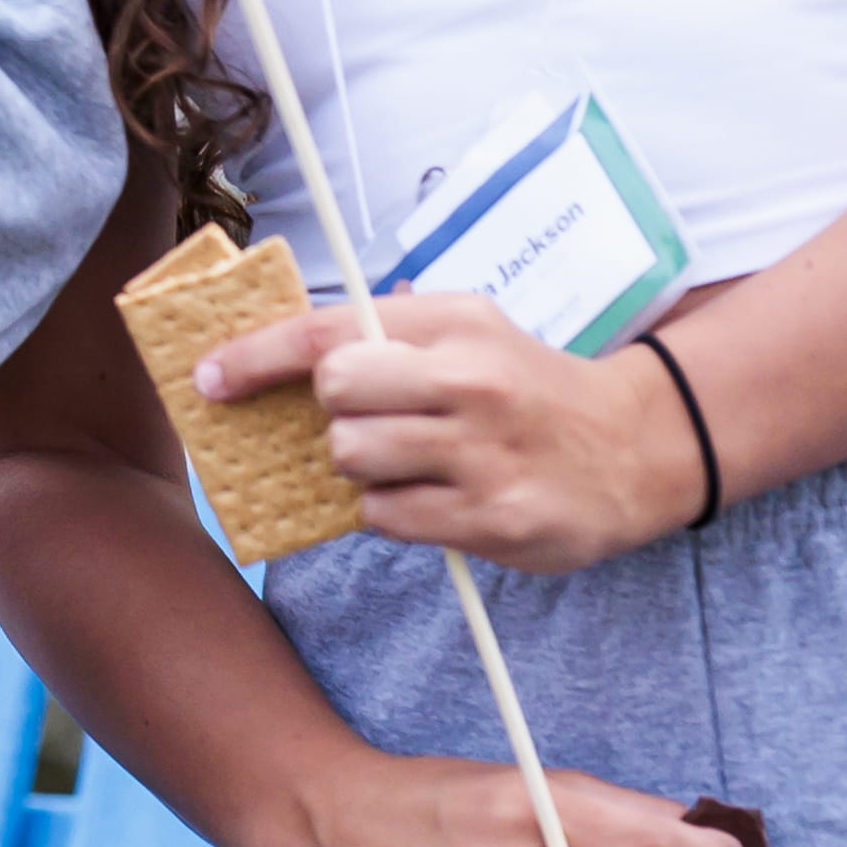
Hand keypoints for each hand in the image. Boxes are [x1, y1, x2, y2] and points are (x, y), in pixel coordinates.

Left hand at [195, 290, 710, 573]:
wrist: (637, 447)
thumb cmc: (527, 386)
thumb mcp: (468, 329)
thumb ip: (383, 331)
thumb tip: (276, 346)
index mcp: (453, 327)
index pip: (328, 332)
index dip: (254, 355)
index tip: (209, 377)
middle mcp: (470, 384)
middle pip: (333, 395)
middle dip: (330, 413)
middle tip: (368, 419)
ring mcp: (484, 455)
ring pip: (353, 460)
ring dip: (360, 467)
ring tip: (408, 460)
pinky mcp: (495, 519)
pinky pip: (389, 518)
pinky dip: (392, 512)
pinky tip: (433, 497)